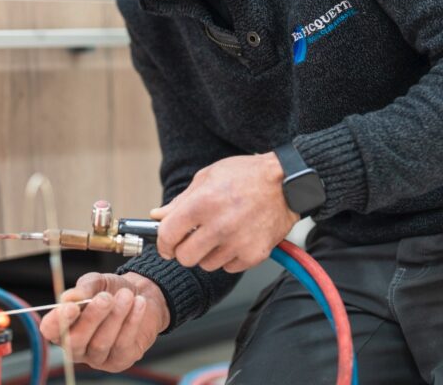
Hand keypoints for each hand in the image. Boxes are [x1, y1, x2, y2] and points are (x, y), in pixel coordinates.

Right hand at [39, 271, 169, 371]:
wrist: (139, 295)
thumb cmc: (111, 290)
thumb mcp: (96, 282)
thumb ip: (83, 288)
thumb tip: (67, 297)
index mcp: (64, 326)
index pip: (51, 330)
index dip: (57, 322)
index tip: (71, 306)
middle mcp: (76, 346)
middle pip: (75, 341)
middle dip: (91, 318)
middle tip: (105, 297)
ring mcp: (97, 357)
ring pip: (101, 343)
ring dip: (115, 316)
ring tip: (126, 295)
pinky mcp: (119, 361)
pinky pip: (122, 344)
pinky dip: (131, 321)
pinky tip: (138, 303)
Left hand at [151, 153, 298, 272]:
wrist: (285, 182)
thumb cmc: (246, 175)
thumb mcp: (207, 177)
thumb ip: (180, 201)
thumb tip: (158, 216)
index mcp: (202, 203)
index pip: (168, 236)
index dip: (162, 243)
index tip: (165, 244)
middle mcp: (219, 226)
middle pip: (185, 257)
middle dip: (184, 250)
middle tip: (191, 239)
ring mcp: (238, 242)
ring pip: (206, 265)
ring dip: (207, 253)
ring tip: (218, 233)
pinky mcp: (254, 254)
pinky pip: (229, 267)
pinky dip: (228, 257)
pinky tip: (234, 238)